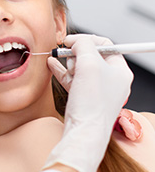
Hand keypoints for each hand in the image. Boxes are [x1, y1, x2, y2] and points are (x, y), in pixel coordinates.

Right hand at [44, 34, 132, 171]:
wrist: (84, 132)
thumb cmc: (92, 102)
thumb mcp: (89, 64)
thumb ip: (84, 46)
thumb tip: (76, 41)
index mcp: (120, 71)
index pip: (106, 45)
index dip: (87, 40)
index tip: (71, 40)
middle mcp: (110, 80)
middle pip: (91, 56)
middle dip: (76, 53)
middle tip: (66, 53)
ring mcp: (96, 90)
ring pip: (80, 67)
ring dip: (68, 62)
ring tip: (58, 61)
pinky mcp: (83, 98)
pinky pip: (72, 79)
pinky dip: (61, 71)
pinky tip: (51, 64)